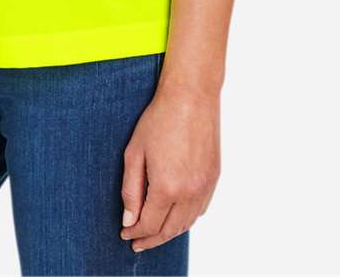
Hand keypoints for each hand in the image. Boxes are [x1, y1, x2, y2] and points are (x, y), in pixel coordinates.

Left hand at [119, 78, 220, 251]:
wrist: (191, 96)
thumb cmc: (160, 119)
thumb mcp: (135, 152)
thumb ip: (130, 190)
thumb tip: (129, 219)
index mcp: (167, 187)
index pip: (149, 224)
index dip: (135, 232)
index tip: (125, 233)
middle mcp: (190, 192)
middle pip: (169, 230)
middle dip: (151, 239)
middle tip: (137, 243)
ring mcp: (205, 186)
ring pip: (187, 223)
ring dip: (169, 232)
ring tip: (154, 234)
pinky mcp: (214, 178)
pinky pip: (200, 209)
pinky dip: (187, 219)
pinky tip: (176, 216)